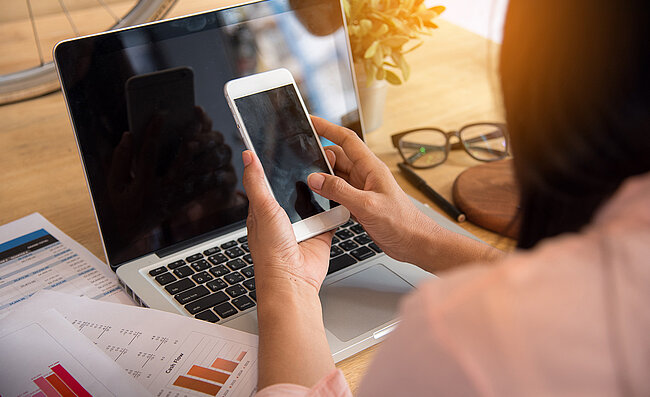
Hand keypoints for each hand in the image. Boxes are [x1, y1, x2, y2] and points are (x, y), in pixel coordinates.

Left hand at [241, 150, 333, 294]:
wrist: (293, 279)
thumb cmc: (271, 250)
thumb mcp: (261, 208)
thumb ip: (256, 182)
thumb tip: (247, 156)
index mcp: (264, 209)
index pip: (269, 180)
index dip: (276, 164)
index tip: (286, 146)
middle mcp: (283, 216)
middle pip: (295, 187)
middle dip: (304, 175)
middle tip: (315, 155)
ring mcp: (303, 223)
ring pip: (315, 198)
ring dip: (321, 189)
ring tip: (329, 171)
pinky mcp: (320, 231)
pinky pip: (331, 213)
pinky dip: (336, 206)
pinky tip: (339, 194)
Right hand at [307, 116, 438, 265]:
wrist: (415, 243)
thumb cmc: (402, 223)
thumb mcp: (367, 205)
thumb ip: (340, 191)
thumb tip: (316, 179)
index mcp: (371, 168)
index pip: (346, 139)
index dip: (327, 128)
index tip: (310, 121)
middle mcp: (366, 175)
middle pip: (337, 157)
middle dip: (320, 157)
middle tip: (303, 164)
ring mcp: (363, 190)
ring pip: (337, 176)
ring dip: (324, 179)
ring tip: (309, 183)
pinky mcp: (360, 204)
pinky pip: (339, 193)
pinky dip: (329, 195)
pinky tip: (321, 202)